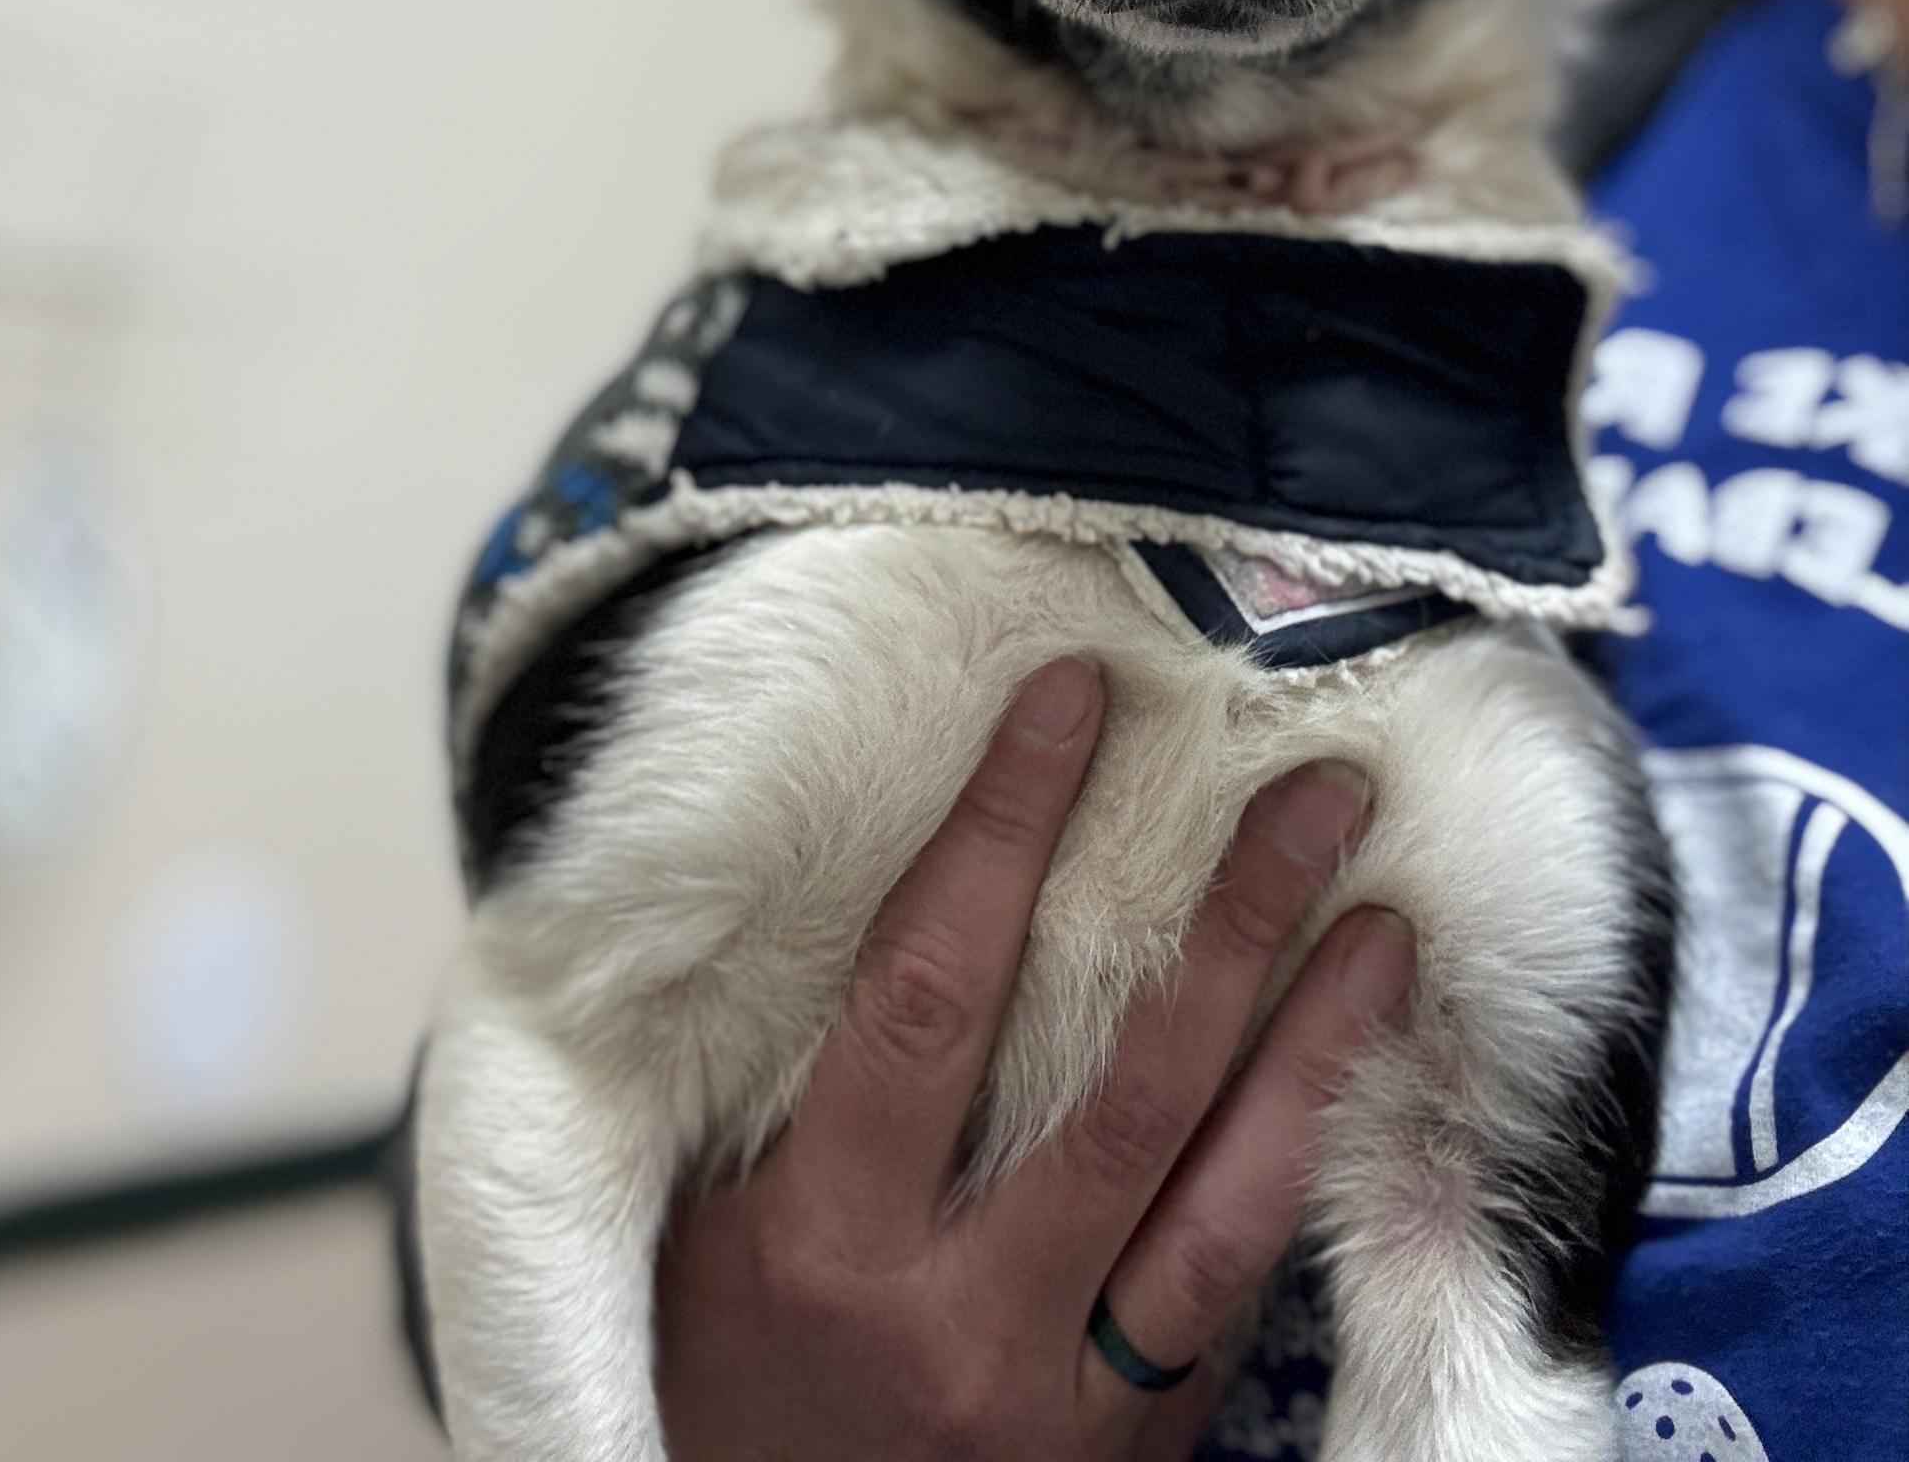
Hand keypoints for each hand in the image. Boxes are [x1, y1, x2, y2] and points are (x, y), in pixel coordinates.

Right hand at [656, 658, 1411, 1460]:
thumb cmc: (715, 1381)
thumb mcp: (698, 1227)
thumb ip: (780, 1077)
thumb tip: (860, 861)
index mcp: (825, 1241)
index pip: (931, 993)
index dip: (1004, 828)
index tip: (1071, 699)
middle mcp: (962, 1318)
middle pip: (1123, 1085)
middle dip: (1228, 919)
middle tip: (1317, 785)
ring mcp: (1068, 1397)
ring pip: (1222, 1197)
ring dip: (1316, 1044)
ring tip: (1387, 916)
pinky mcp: (1141, 1447)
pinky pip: (1236, 1295)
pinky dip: (1299, 1173)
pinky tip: (1356, 1072)